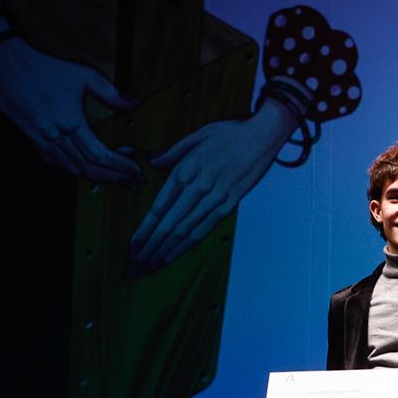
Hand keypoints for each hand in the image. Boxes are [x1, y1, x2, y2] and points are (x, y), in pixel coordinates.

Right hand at [0, 36, 142, 184]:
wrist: (4, 65)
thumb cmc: (43, 68)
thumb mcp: (82, 74)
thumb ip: (109, 92)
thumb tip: (133, 103)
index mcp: (70, 123)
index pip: (100, 155)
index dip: (120, 167)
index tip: (136, 173)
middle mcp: (55, 137)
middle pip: (89, 168)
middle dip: (115, 178)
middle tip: (133, 184)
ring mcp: (42, 141)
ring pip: (73, 169)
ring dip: (97, 177)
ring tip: (117, 179)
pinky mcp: (32, 140)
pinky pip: (56, 163)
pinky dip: (75, 170)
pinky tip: (86, 170)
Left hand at [129, 99, 295, 271]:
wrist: (264, 135)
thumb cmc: (231, 132)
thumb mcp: (197, 135)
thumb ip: (173, 152)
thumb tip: (154, 162)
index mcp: (186, 169)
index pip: (160, 206)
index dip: (145, 228)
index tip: (133, 243)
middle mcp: (199, 187)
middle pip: (170, 223)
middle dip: (152, 245)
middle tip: (137, 262)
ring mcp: (216, 198)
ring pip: (187, 230)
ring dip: (168, 249)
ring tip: (152, 264)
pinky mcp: (231, 204)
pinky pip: (206, 227)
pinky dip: (190, 243)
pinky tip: (177, 254)